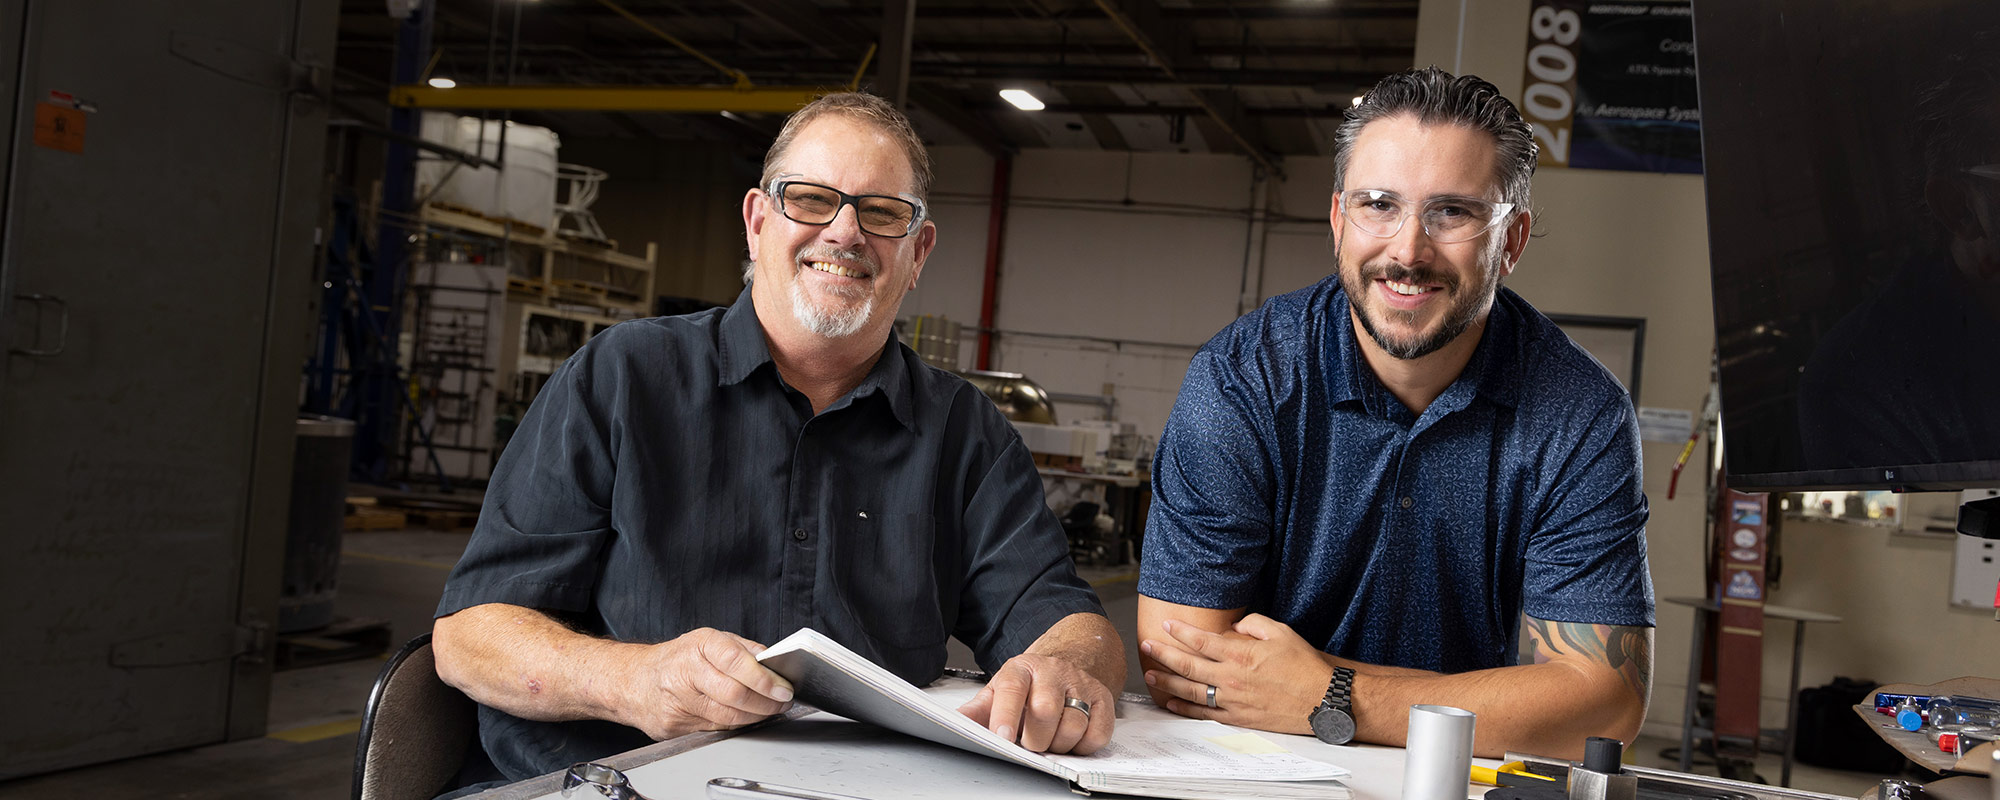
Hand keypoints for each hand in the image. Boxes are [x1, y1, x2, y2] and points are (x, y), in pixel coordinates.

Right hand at [615, 627, 794, 740]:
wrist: (633, 680)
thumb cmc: (676, 659)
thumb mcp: (709, 641)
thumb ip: (743, 650)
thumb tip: (774, 663)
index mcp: (699, 645)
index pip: (736, 662)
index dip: (764, 679)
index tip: (783, 688)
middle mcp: (685, 672)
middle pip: (734, 694)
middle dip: (766, 702)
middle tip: (782, 702)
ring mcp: (677, 701)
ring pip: (727, 716)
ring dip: (756, 716)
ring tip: (769, 709)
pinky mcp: (674, 726)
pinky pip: (716, 729)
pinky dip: (737, 724)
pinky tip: (746, 717)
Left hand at [958, 653, 1114, 754]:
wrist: (1066, 665)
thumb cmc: (1029, 685)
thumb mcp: (999, 691)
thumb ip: (978, 710)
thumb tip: (956, 723)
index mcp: (1022, 668)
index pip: (1013, 689)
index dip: (1006, 716)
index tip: (1002, 738)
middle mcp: (1054, 672)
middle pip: (1046, 710)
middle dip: (1035, 739)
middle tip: (1029, 745)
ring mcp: (1081, 684)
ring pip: (1073, 725)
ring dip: (1058, 745)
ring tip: (1049, 741)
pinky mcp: (1103, 699)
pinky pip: (1098, 734)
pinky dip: (1083, 746)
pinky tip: (1071, 740)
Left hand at [1139, 614, 1329, 734]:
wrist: (1321, 700)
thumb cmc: (1304, 667)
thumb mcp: (1282, 633)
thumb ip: (1254, 623)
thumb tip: (1236, 626)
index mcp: (1241, 654)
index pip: (1201, 640)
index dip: (1180, 631)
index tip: (1166, 624)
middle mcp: (1232, 678)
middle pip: (1188, 665)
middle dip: (1163, 654)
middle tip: (1147, 646)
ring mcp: (1232, 700)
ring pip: (1191, 691)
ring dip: (1167, 681)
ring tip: (1150, 673)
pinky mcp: (1238, 718)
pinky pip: (1204, 714)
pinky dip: (1185, 709)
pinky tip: (1172, 703)